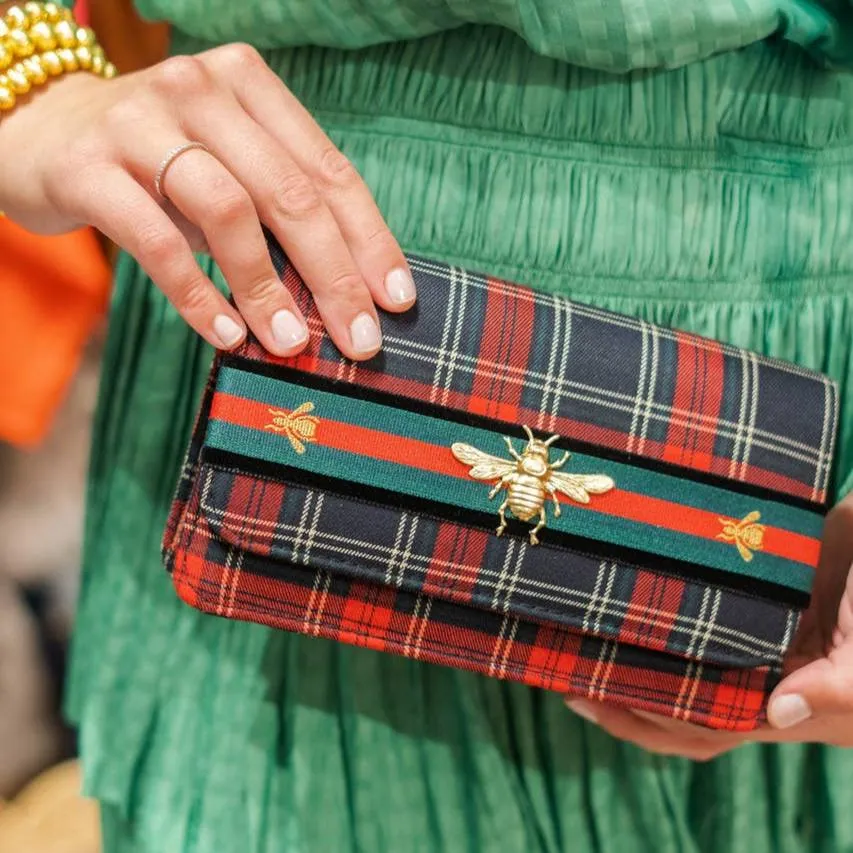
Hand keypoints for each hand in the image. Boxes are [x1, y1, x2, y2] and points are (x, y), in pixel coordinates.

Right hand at [0, 45, 416, 358]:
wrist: (37, 130)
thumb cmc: (154, 162)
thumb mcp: (224, 166)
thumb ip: (275, 210)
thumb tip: (339, 294)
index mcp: (249, 86)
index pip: (328, 172)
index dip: (369, 241)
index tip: (397, 300)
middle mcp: (200, 90)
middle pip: (289, 194)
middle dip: (334, 275)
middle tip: (360, 340)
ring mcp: (141, 122)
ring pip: (228, 212)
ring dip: (266, 288)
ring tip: (291, 344)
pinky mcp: (89, 167)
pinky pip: (157, 241)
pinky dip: (198, 295)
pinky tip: (224, 335)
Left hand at [565, 495, 852, 758]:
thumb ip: (837, 691)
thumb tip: (774, 716)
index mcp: (790, 699)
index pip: (703, 723)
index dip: (645, 720)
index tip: (587, 695)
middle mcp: (766, 665)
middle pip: (682, 688)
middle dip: (622, 686)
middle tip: (560, 660)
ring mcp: (762, 619)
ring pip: (686, 639)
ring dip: (636, 637)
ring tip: (579, 619)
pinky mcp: (763, 575)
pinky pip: (702, 589)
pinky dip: (665, 589)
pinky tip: (629, 570)